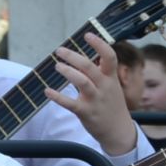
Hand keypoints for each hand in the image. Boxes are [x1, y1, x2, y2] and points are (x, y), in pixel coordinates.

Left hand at [45, 31, 137, 156]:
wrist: (118, 131)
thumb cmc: (110, 103)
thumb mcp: (111, 85)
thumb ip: (99, 71)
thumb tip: (84, 54)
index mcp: (111, 78)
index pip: (110, 57)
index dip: (100, 45)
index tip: (87, 35)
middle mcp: (105, 87)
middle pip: (90, 67)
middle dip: (74, 56)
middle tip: (59, 50)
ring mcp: (96, 100)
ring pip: (82, 82)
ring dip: (68, 72)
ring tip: (57, 66)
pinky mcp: (86, 112)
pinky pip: (70, 103)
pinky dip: (58, 97)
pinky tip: (47, 91)